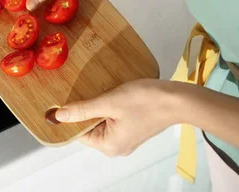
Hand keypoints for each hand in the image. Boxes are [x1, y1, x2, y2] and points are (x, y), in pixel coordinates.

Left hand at [55, 79, 177, 156]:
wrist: (178, 99)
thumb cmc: (147, 101)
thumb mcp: (110, 102)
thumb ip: (83, 109)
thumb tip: (59, 116)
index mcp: (109, 145)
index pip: (78, 133)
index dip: (70, 116)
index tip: (61, 100)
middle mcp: (116, 147)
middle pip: (88, 127)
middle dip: (85, 110)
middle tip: (83, 91)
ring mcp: (125, 138)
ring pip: (100, 121)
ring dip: (97, 106)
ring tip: (99, 91)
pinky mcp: (132, 129)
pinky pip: (111, 119)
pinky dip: (108, 107)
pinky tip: (110, 94)